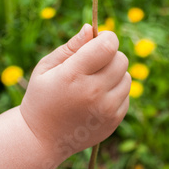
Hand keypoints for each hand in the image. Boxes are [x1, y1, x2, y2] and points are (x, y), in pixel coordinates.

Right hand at [20, 24, 130, 161]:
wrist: (41, 140)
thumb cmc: (42, 96)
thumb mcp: (47, 67)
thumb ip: (71, 46)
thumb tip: (91, 28)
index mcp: (73, 75)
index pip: (107, 46)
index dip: (106, 38)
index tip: (97, 41)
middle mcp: (93, 93)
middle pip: (121, 59)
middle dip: (110, 55)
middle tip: (93, 63)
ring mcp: (106, 110)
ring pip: (127, 77)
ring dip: (114, 74)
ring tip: (93, 82)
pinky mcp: (114, 121)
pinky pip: (126, 95)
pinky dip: (115, 92)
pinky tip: (96, 98)